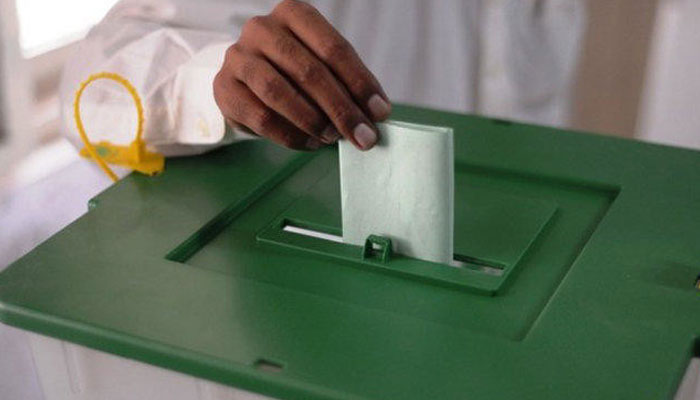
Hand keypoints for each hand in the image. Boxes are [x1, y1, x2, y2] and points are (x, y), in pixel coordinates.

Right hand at [214, 0, 390, 150]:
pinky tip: (310, 143)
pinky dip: (291, 136)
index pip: (333, 48)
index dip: (360, 82)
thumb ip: (345, 83)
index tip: (380, 112)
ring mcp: (238, 57)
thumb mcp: (319, 64)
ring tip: (333, 138)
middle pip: (309, 71)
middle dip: (341, 109)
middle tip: (363, 135)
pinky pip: (261, 117)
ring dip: (313, 121)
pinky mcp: (224, 87)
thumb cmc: (290, 71)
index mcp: (294, 13)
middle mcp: (262, 28)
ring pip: (279, 93)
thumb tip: (375, 114)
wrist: (244, 80)